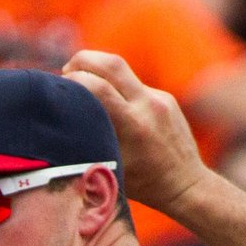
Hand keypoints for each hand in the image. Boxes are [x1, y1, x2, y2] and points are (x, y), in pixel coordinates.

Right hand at [62, 50, 209, 213]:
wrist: (186, 185)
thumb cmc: (144, 185)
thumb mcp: (111, 168)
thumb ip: (90, 145)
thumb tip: (60, 128)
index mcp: (133, 125)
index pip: (97, 87)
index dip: (73, 80)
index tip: (58, 87)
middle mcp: (148, 105)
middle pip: (111, 63)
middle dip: (83, 60)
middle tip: (67, 71)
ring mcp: (160, 99)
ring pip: (122, 70)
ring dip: (98, 70)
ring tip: (83, 83)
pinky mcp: (165, 98)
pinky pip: (134, 85)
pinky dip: (117, 89)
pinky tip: (111, 106)